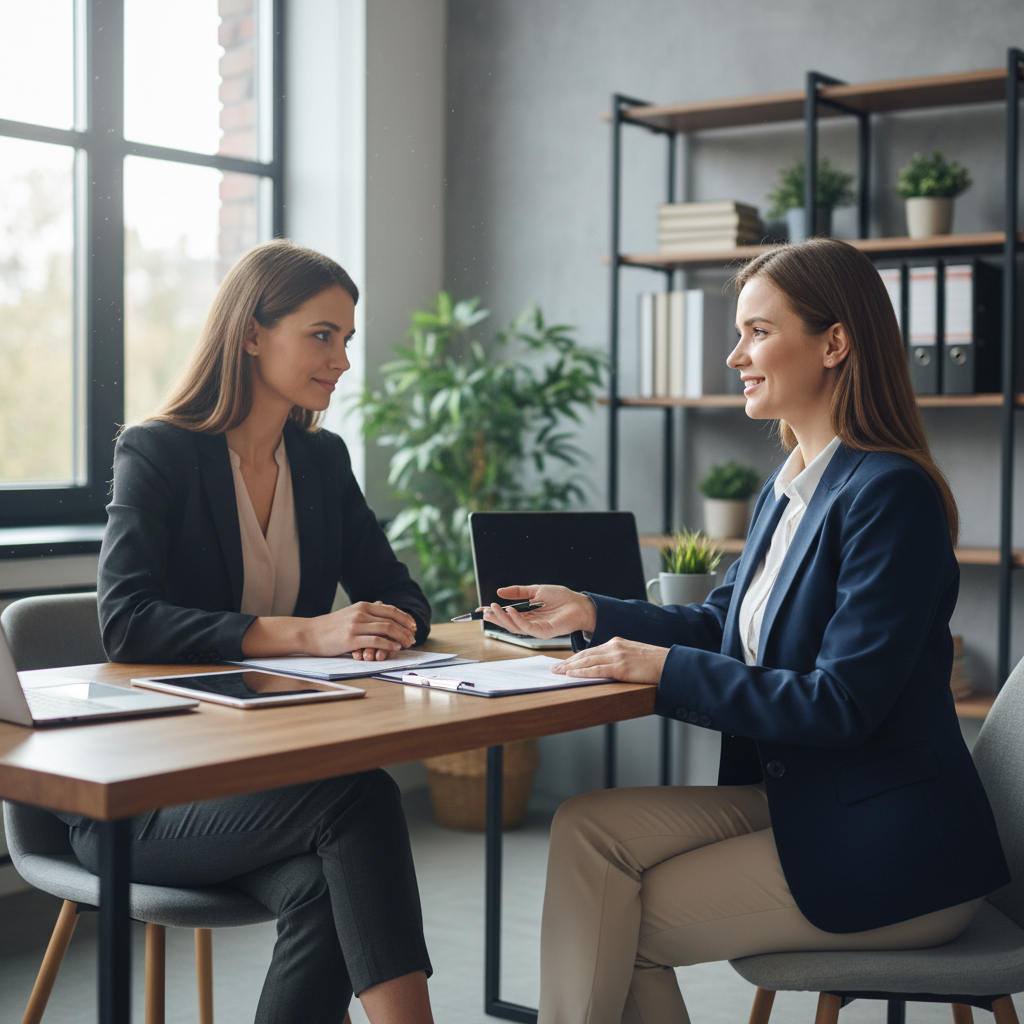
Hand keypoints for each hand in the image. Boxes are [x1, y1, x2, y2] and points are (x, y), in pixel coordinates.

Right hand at [304, 601, 417, 659]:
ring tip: (407, 644)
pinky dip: (388, 644)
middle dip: (406, 629)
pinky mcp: (350, 639)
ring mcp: (355, 626)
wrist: (309, 633)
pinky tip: (394, 648)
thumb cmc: (330, 626)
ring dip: (400, 637)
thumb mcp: (350, 614)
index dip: (405, 617)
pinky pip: (375, 641)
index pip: (390, 609)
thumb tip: (385, 611)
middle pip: (391, 619)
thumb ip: (366, 613)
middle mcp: (360, 613)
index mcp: (362, 606)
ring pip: (386, 629)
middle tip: (413, 637)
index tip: (413, 625)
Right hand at [483, 585, 596, 638]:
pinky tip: (510, 610)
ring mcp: (536, 629)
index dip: (494, 613)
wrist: (579, 603)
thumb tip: (500, 591)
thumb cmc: (562, 597)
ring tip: (494, 607)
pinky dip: (516, 619)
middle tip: (484, 610)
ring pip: (514, 626)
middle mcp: (530, 623)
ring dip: (502, 617)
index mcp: (528, 613)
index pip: (507, 615)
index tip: (481, 609)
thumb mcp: (536, 590)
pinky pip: (526, 627)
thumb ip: (518, 592)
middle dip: (495, 617)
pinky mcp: (543, 632)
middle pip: (508, 623)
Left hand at [550, 637, 668, 684]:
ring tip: (557, 672)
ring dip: (569, 667)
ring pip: (587, 661)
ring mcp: (617, 656)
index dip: (574, 658)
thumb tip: (603, 668)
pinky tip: (571, 674)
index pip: (589, 651)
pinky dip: (582, 672)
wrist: (669, 663)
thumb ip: (617, 658)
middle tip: (553, 668)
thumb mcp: (632, 655)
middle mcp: (614, 647)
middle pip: (584, 655)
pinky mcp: (621, 667)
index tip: (562, 663)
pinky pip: (597, 670)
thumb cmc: (653, 663)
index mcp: (616, 643)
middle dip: (567, 662)